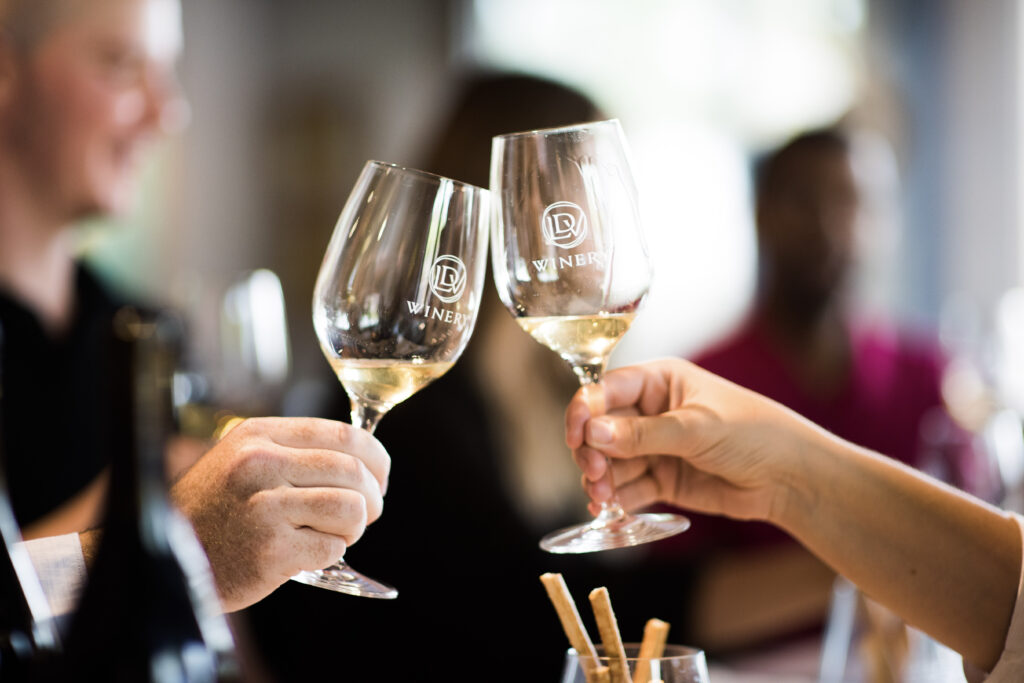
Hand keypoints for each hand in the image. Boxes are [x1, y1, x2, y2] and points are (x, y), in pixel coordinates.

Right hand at [170, 417, 389, 611]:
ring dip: (356, 526)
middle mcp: (260, 464)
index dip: (375, 456)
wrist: (167, 559)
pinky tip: (309, 553)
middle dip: (373, 496)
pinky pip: (332, 547)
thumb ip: (293, 452)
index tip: (380, 476)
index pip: (342, 433)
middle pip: (352, 470)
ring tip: (337, 533)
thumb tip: (362, 459)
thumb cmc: (215, 512)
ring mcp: (264, 507)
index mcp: (259, 435)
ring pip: (350, 508)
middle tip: (368, 513)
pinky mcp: (270, 550)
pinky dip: (331, 552)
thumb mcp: (243, 460)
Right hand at [565, 358, 818, 523]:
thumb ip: (642, 434)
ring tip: (602, 498)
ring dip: (600, 479)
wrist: (790, 477)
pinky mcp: (663, 478)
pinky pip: (628, 487)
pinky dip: (615, 498)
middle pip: (600, 429)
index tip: (576, 436)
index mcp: (659, 381)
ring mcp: (655, 446)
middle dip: (591, 451)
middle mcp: (651, 411)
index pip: (606, 390)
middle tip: (594, 474)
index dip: (584, 410)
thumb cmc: (753, 433)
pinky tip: (609, 510)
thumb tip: (592, 431)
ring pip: (610, 461)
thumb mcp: (695, 428)